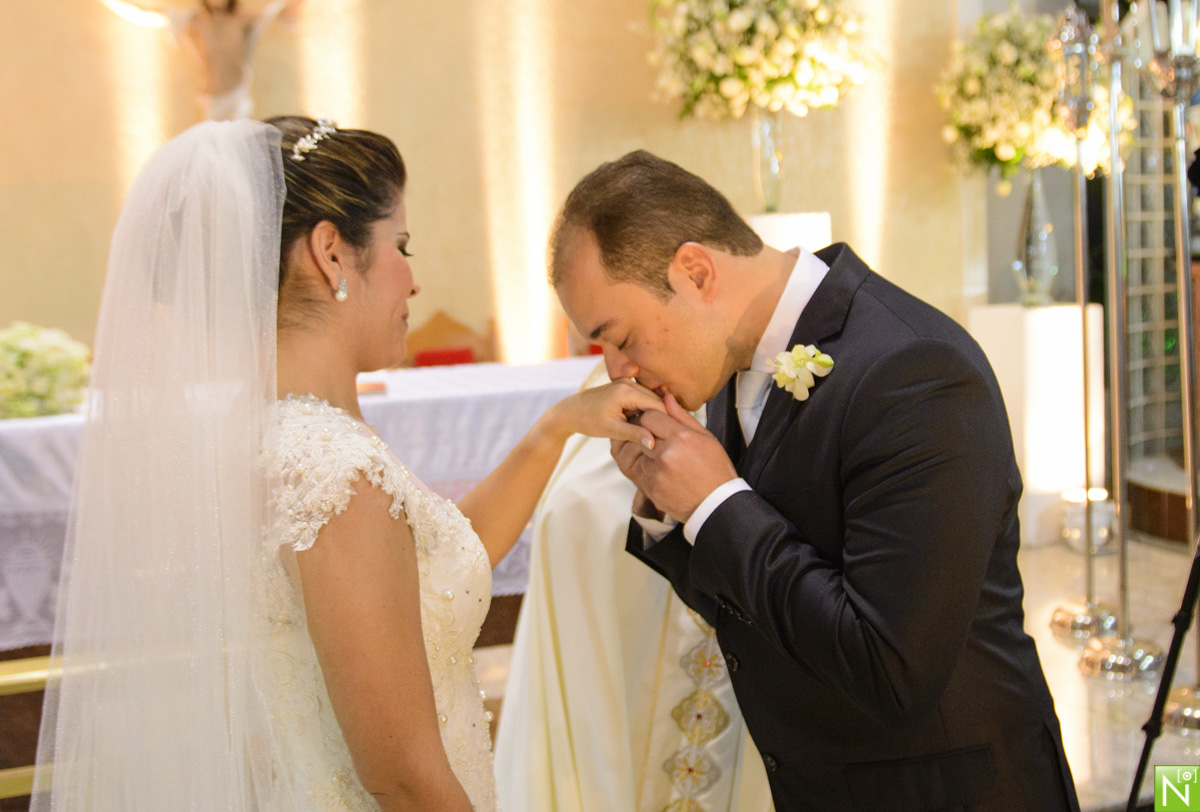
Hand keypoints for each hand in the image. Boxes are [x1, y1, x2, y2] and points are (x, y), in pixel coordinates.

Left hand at [542, 378, 664, 447]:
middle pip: (656, 400)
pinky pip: (642, 398)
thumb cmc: (588, 421)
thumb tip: (654, 443)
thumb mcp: (611, 430)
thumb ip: (634, 434)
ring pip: (651, 399)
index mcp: (626, 391)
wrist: (570, 411)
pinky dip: (646, 410)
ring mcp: (627, 383)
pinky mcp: (625, 386)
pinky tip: (647, 424)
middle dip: (664, 417)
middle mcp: (628, 383)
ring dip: (655, 414)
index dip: (668, 420)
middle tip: (671, 436)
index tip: (675, 436)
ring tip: (660, 432)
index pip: (657, 405)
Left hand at [611, 393, 737, 522]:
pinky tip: (658, 470)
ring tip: (657, 454)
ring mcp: (656, 473)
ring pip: (635, 452)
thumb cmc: (715, 469)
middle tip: (650, 434)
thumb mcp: (706, 438)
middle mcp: (666, 454)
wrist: (716, 504)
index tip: (654, 420)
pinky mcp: (650, 488)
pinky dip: (643, 468)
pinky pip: (637, 471)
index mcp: (681, 437)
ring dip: (642, 451)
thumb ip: (682, 417)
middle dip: (643, 431)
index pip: (650, 416)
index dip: (650, 416)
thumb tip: (666, 397)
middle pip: (639, 432)